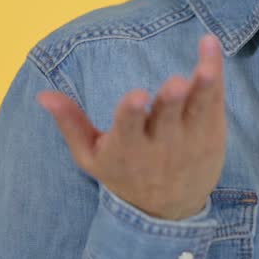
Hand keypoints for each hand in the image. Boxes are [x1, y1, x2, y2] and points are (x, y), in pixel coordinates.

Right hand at [36, 33, 227, 220]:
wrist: (168, 211)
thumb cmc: (123, 174)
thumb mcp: (91, 156)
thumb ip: (70, 123)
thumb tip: (43, 94)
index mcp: (128, 149)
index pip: (129, 128)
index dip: (132, 113)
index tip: (137, 96)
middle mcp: (161, 144)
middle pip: (167, 118)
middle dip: (170, 100)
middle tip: (175, 84)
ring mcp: (189, 139)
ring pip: (198, 108)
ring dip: (203, 85)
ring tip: (206, 68)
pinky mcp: (211, 132)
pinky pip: (214, 100)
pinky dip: (214, 76)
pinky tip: (210, 48)